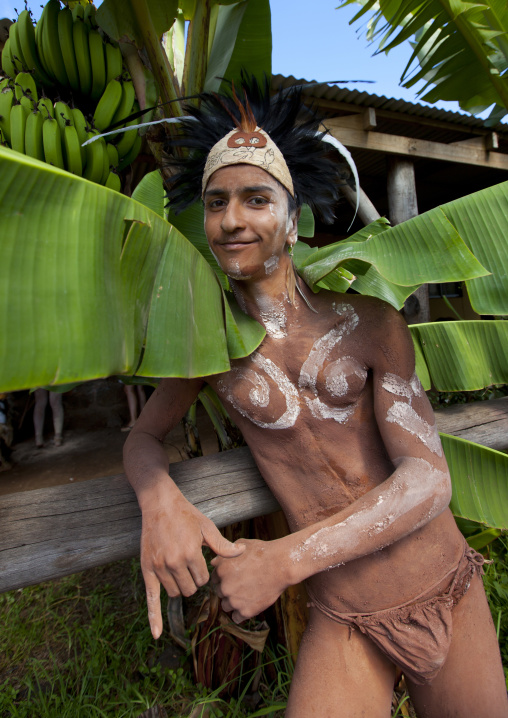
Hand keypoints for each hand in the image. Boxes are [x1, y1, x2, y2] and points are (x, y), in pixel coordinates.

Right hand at [140, 493, 244, 638]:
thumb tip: (242, 552)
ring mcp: (159, 568)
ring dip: (180, 585)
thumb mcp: (207, 528)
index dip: (204, 572)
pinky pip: (150, 599)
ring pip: (175, 593)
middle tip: (191, 564)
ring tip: (180, 567)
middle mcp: (174, 563)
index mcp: (191, 553)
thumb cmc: (186, 515)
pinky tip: (156, 634)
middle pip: (190, 589)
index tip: (201, 558)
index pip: (203, 580)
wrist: (160, 504)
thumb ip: (223, 545)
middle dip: (194, 580)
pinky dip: (154, 618)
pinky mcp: (147, 570)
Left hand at [210, 538, 290, 623]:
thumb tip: (214, 562)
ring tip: (246, 594)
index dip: (223, 578)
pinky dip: (241, 613)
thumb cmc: (262, 552)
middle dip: (228, 589)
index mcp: (221, 570)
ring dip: (233, 602)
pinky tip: (249, 604)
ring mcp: (234, 600)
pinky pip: (236, 618)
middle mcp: (224, 587)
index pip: (214, 579)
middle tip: (242, 584)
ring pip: (226, 606)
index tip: (233, 577)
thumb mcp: (240, 545)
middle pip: (219, 592)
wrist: (280, 564)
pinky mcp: (245, 611)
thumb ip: (224, 555)